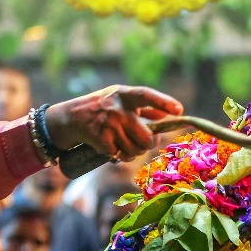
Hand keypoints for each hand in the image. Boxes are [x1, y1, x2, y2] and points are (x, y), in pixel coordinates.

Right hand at [44, 85, 182, 162]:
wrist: (71, 118)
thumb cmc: (102, 108)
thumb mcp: (120, 99)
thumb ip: (144, 107)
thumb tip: (167, 115)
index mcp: (124, 94)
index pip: (146, 95)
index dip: (164, 102)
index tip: (180, 111)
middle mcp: (117, 108)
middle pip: (147, 137)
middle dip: (148, 144)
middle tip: (143, 142)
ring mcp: (109, 124)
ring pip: (135, 150)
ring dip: (132, 152)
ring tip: (123, 142)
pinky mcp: (101, 139)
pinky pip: (121, 155)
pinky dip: (119, 155)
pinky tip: (111, 146)